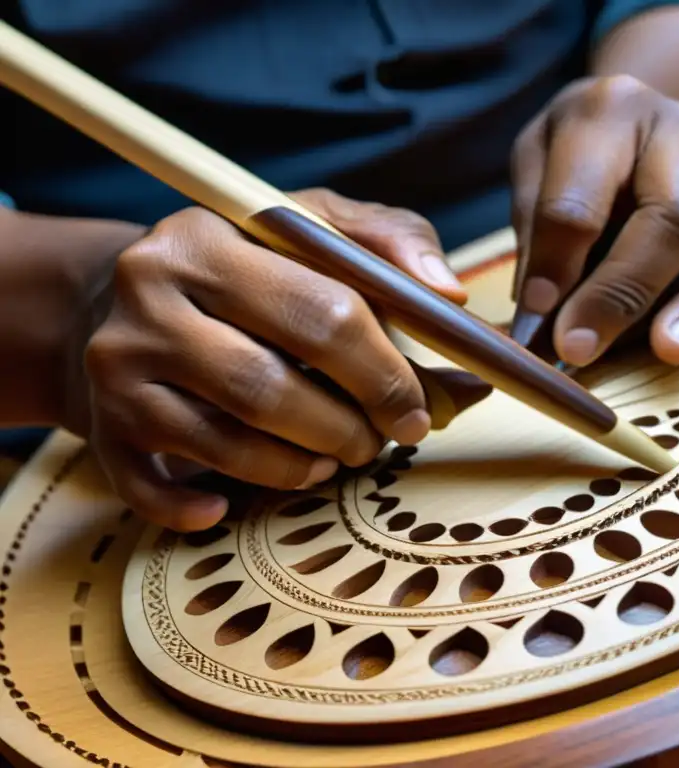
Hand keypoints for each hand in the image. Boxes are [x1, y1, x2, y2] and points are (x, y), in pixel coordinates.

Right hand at [74, 190, 472, 530]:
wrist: (119, 300)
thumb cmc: (246, 267)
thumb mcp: (313, 228)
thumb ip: (389, 246)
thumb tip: (449, 296)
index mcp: (210, 237)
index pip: (323, 313)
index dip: (384, 374)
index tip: (419, 411)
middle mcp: (149, 296)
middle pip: (271, 386)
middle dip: (347, 429)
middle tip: (379, 442)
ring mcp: (117, 366)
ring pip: (230, 442)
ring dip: (300, 467)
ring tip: (330, 458)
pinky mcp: (104, 426)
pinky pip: (157, 489)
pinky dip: (204, 507)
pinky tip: (229, 507)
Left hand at [509, 75, 678, 366]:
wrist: (647, 119)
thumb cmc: (581, 158)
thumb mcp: (537, 170)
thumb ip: (538, 239)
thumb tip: (541, 324)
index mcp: (612, 111)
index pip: (580, 199)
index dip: (556, 266)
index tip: (538, 320)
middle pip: (674, 216)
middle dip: (625, 291)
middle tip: (583, 348)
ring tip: (670, 350)